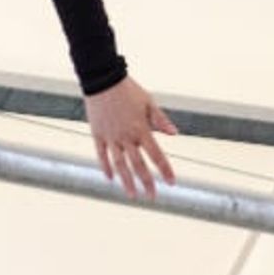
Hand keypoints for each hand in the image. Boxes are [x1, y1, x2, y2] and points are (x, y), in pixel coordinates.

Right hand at [84, 76, 177, 199]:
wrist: (103, 78)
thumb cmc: (128, 89)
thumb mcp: (148, 102)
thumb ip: (160, 120)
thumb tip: (175, 133)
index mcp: (141, 129)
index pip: (156, 155)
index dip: (165, 170)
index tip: (171, 182)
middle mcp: (126, 136)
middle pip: (138, 165)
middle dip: (146, 182)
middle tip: (152, 196)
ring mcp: (111, 136)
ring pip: (120, 164)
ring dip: (126, 181)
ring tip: (132, 195)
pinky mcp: (98, 133)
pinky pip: (101, 154)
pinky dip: (105, 167)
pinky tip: (110, 178)